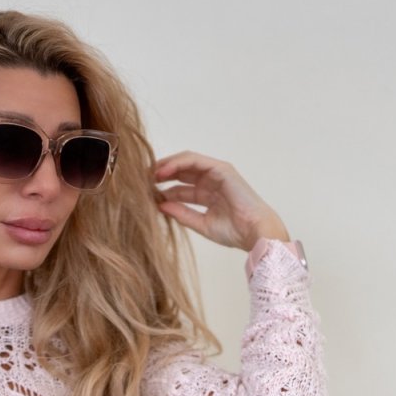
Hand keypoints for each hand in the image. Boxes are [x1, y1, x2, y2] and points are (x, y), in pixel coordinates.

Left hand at [153, 150, 288, 251]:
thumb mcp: (201, 224)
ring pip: (185, 162)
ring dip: (166, 166)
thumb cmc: (235, 232)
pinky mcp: (221, 169)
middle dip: (160, 174)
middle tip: (141, 180)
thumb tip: (160, 206)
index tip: (144, 193)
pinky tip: (163, 172)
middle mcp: (212, 181)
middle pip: (180, 171)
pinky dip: (177, 163)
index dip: (162, 188)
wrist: (255, 233)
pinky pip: (195, 161)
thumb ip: (182, 214)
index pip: (180, 186)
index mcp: (208, 194)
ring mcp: (217, 173)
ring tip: (148, 174)